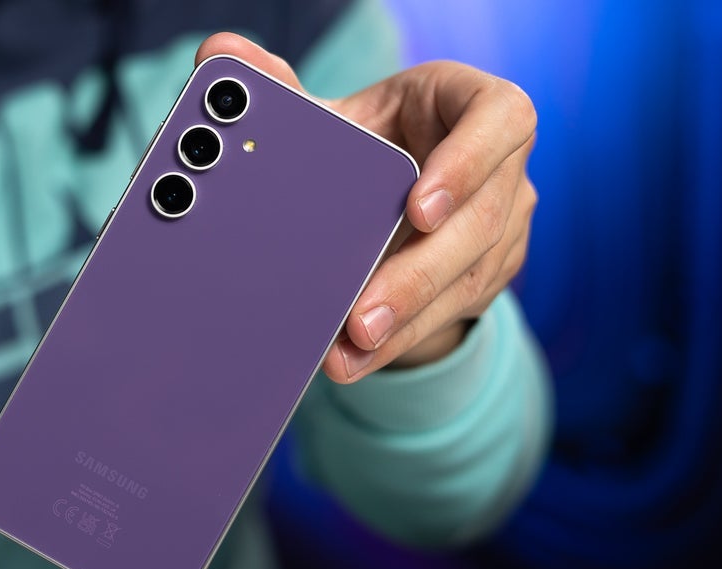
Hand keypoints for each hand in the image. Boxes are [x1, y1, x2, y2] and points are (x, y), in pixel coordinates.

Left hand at [196, 34, 537, 380]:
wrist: (400, 191)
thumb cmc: (372, 140)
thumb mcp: (336, 116)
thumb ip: (280, 88)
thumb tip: (217, 54)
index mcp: (471, 107)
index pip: (500, 119)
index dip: (469, 162)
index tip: (417, 205)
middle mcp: (502, 168)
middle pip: (480, 222)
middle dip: (418, 275)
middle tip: (361, 317)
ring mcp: (504, 226)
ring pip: (468, 280)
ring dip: (405, 320)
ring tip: (349, 351)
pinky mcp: (488, 274)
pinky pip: (451, 313)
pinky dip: (400, 339)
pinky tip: (356, 360)